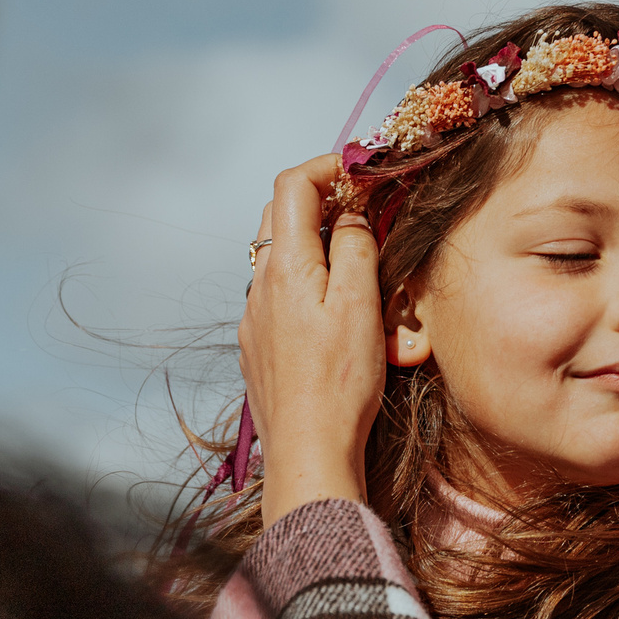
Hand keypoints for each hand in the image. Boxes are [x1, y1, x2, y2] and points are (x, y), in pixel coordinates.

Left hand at [238, 154, 384, 523]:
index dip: (327, 167)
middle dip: (320, 198)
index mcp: (286, 266)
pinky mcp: (258, 345)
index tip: (363, 175)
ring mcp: (255, 316)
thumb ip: (357, 247)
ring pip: (277, 255)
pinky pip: (277, 292)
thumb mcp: (362, 304)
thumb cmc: (340, 382)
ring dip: (313, 240)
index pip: (292, 185)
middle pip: (280, 215)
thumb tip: (352, 214)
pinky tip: (333, 307)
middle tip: (364, 208)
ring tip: (355, 258)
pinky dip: (305, 278)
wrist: (308, 451)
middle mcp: (261, 285)